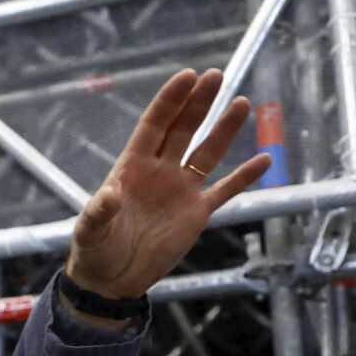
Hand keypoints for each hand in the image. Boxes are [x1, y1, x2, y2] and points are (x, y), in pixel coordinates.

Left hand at [65, 69, 270, 302]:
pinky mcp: (197, 213)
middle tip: (216, 75)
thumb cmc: (95, 251)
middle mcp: (159, 172)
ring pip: (207, 153)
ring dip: (225, 129)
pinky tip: (264, 160)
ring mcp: (180, 190)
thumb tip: (107, 195)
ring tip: (242, 102)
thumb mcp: (91, 231)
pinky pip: (225, 190)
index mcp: (132, 168)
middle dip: (199, 103)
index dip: (170, 101)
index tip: (187, 76)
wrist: (111, 280)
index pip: (154, 125)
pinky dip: (244, 177)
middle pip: (183, 129)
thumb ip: (98, 212)